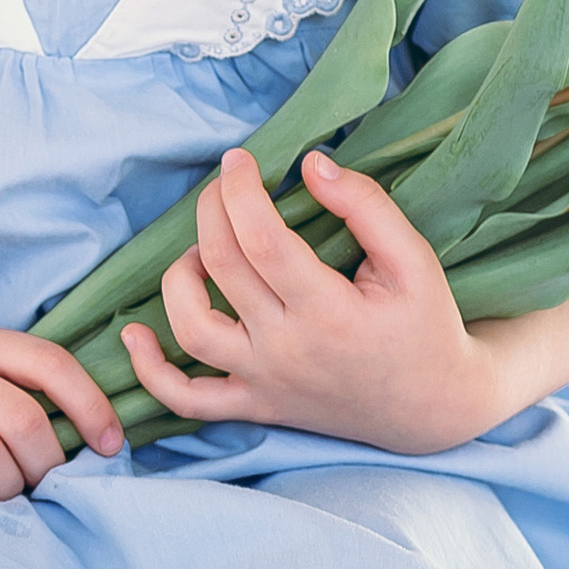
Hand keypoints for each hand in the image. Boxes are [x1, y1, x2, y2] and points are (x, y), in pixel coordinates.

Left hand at [121, 147, 498, 454]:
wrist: (434, 409)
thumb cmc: (426, 326)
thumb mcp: (414, 260)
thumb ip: (366, 207)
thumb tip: (311, 164)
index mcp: (330, 312)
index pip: (262, 240)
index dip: (241, 192)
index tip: (239, 159)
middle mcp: (288, 351)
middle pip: (221, 268)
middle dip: (213, 211)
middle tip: (225, 184)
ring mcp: (265, 383)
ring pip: (191, 330)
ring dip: (179, 278)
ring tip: (202, 252)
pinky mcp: (255, 406)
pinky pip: (186, 400)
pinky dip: (150, 372)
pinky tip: (135, 335)